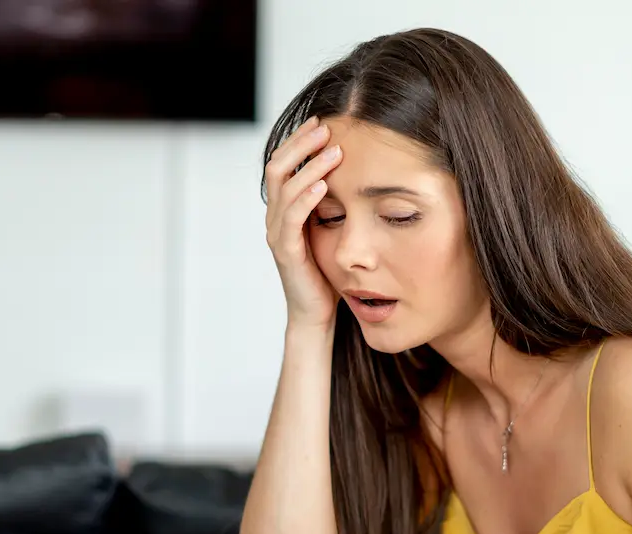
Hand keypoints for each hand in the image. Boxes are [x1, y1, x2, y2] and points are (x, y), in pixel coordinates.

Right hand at [263, 116, 343, 329]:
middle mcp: (276, 218)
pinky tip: (324, 185)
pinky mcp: (287, 253)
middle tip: (326, 127)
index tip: (322, 121)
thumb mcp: (331, 229)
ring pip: (284, 189)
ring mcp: (278, 235)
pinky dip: (306, 198)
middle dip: (301, 144)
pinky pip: (292, 219)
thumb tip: (355, 172)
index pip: (283, 163)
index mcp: (284, 209)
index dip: (299, 140)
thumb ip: (334, 203)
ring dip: (309, 166)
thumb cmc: (327, 272)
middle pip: (277, 167)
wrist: (316, 314)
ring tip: (333, 151)